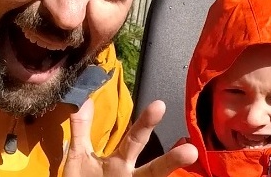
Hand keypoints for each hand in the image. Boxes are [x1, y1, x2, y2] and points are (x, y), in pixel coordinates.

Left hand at [64, 99, 197, 176]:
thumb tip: (85, 100)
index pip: (135, 139)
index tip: (160, 105)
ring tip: (189, 167)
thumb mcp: (79, 155)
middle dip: (171, 160)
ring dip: (169, 175)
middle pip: (154, 168)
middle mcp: (130, 176)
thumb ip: (82, 128)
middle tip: (190, 150)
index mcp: (120, 162)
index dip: (145, 123)